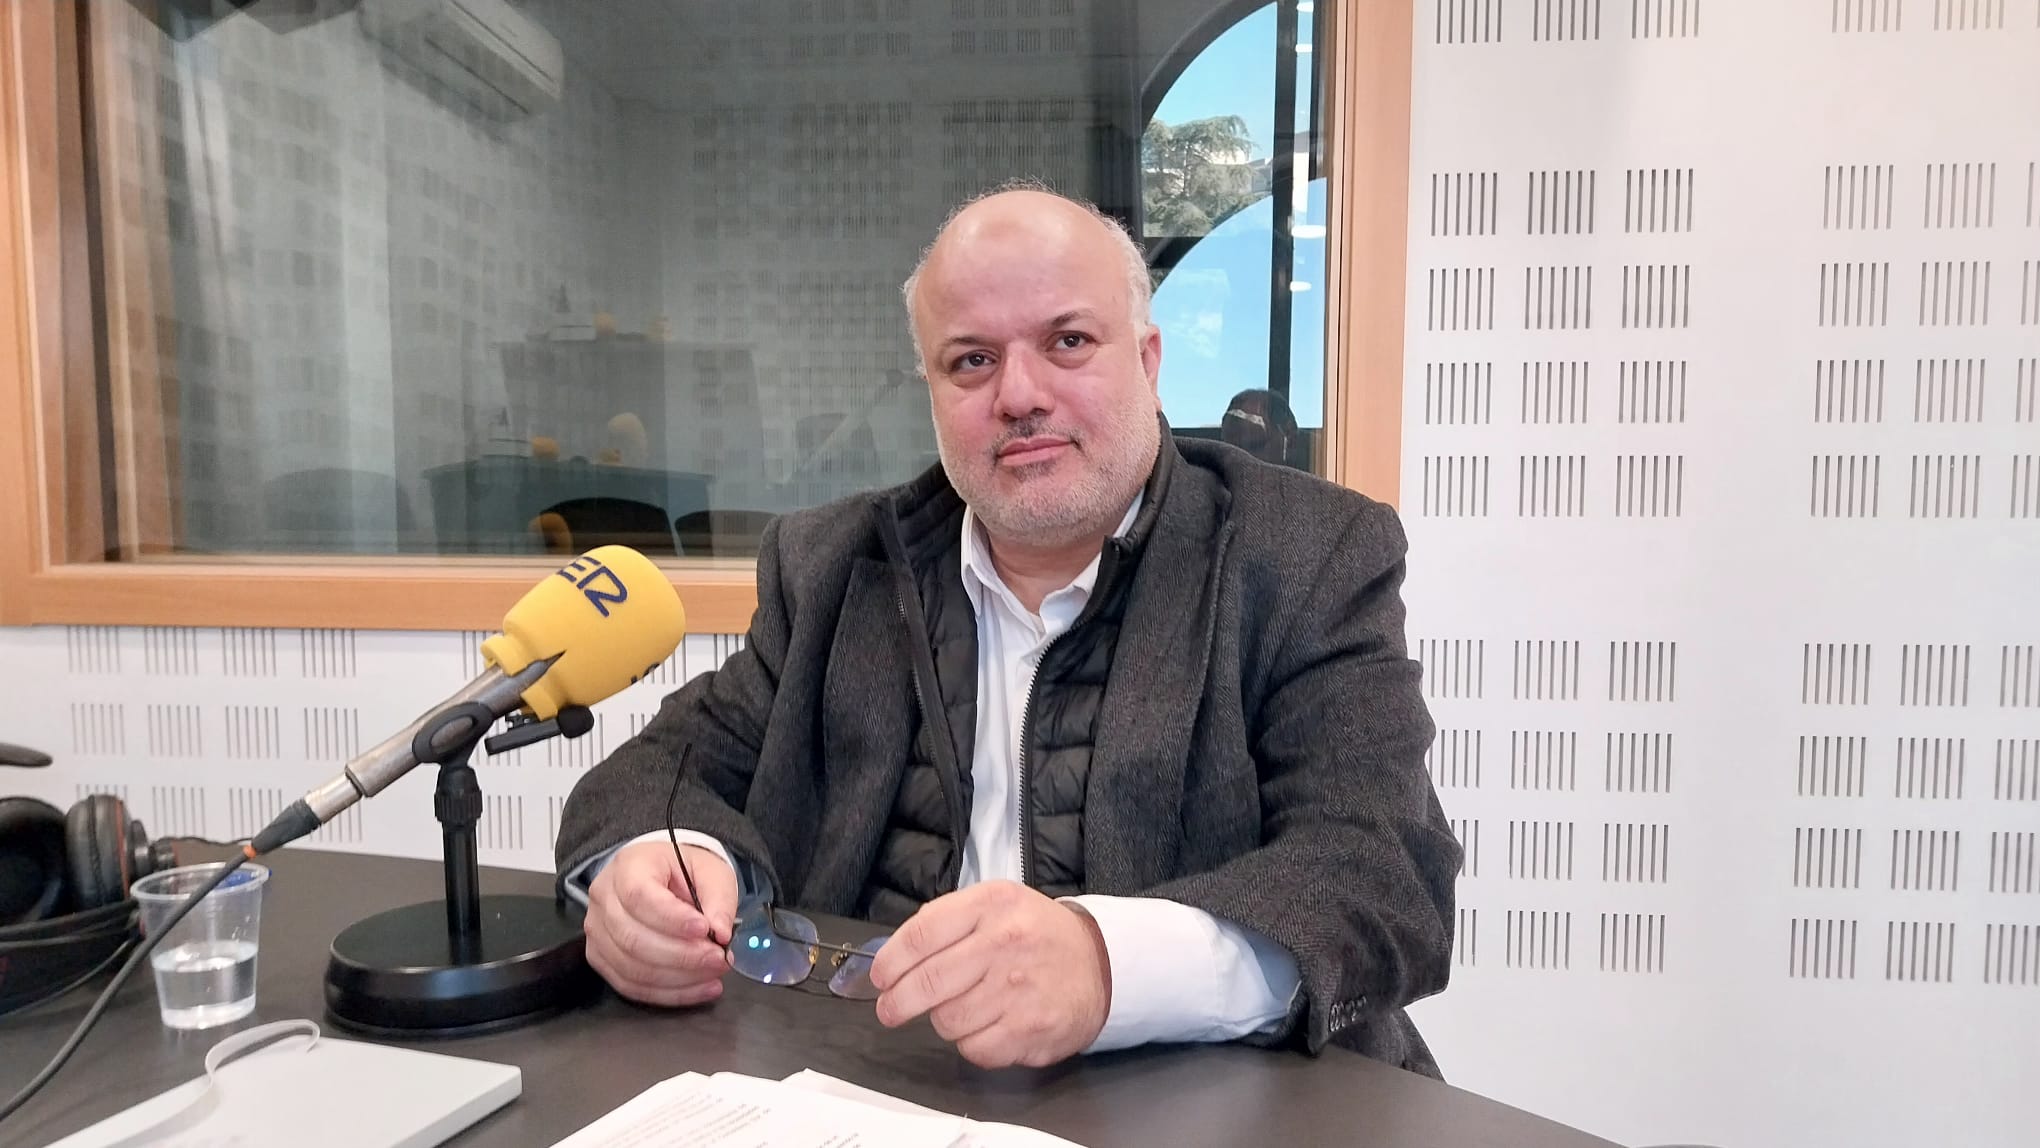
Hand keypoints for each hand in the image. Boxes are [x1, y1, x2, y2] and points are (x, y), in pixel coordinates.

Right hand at [584, 840, 737, 1006]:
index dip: (672, 919)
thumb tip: (721, 934)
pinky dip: (668, 994)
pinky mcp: (601, 958)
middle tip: (718, 958)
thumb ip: (718, 899)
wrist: (661, 877)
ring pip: (630, 968)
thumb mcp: (711, 872)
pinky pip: (630, 986)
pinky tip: (699, 988)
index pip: (639, 896)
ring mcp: (597, 931)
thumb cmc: (684, 872)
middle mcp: (604, 898)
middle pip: (632, 938)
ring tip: (714, 973)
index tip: (705, 929)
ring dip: (678, 978)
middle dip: (681, 955)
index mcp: (628, 866)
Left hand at [868, 880, 1111, 1068]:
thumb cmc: (1037, 936)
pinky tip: (987, 1025)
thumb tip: (895, 953)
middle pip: (927, 982)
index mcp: (992, 905)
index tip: (880, 977)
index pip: (921, 935)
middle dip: (898, 1002)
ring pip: (947, 1020)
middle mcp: (1005, 942)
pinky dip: (972, 1043)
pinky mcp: (1030, 1028)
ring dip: (943, 1020)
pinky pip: (974, 1048)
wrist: (1100, 965)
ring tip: (961, 1009)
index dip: (890, 962)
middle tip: (890, 1009)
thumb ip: (948, 919)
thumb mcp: (997, 904)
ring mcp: (1018, 988)